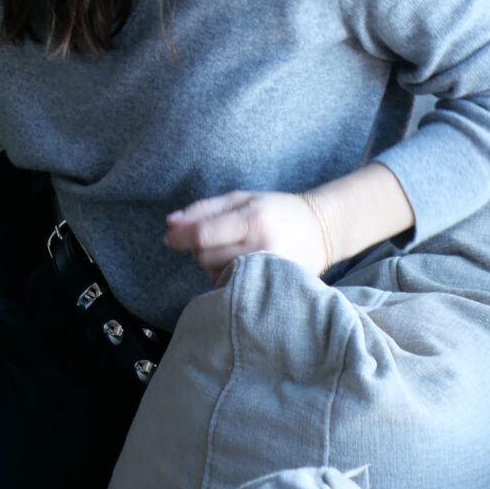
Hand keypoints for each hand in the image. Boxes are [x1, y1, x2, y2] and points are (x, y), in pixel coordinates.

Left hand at [163, 189, 332, 284]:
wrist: (322, 231)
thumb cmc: (277, 210)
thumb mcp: (241, 198)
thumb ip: (204, 209)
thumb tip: (169, 224)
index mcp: (253, 220)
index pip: (204, 235)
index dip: (180, 237)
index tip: (168, 238)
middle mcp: (262, 249)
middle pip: (205, 258)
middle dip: (200, 249)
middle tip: (218, 239)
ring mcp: (268, 273)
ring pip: (215, 275)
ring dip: (212, 264)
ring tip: (234, 251)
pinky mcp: (273, 290)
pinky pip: (232, 289)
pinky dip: (226, 278)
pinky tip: (240, 267)